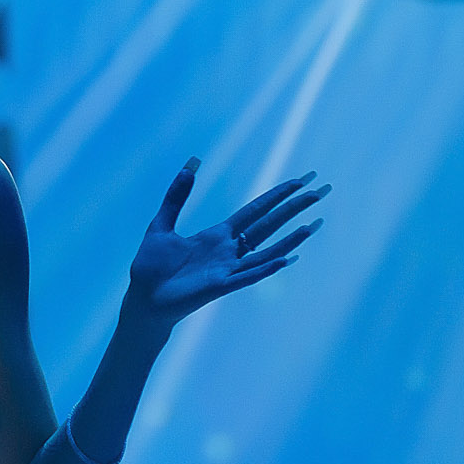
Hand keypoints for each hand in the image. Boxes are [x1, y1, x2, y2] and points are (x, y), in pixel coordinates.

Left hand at [123, 157, 327, 332]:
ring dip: (291, 239)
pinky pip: (248, 276)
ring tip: (314, 224)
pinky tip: (286, 258)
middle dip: (295, 208)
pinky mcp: (219, 286)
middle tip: (321, 191)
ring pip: (266, 251)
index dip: (277, 195)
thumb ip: (176, 197)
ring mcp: (227, 269)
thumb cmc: (151, 267)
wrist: (142, 299)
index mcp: (217, 236)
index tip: (300, 180)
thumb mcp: (161, 225)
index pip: (255, 211)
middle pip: (269, 225)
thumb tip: (189, 165)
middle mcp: (228, 251)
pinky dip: (267, 267)